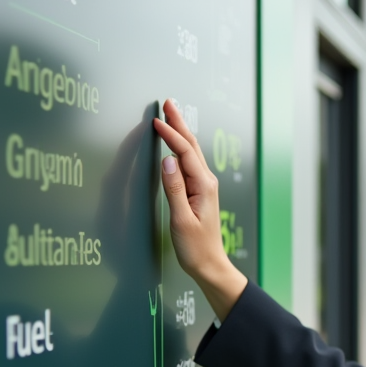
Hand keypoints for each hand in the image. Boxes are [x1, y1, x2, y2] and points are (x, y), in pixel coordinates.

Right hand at [153, 99, 247, 321]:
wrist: (209, 264)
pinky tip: (176, 144)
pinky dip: (181, 147)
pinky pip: (189, 163)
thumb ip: (174, 189)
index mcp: (203, 186)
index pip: (184, 153)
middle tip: (168, 102)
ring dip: (180, 132)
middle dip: (179, 123)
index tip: (156, 121)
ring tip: (171, 115)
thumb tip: (167, 160)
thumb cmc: (195, 247)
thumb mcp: (180, 219)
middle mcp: (206, 182)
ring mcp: (204, 186)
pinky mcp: (199, 192)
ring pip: (191, 152)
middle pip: (191, 146)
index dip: (170, 135)